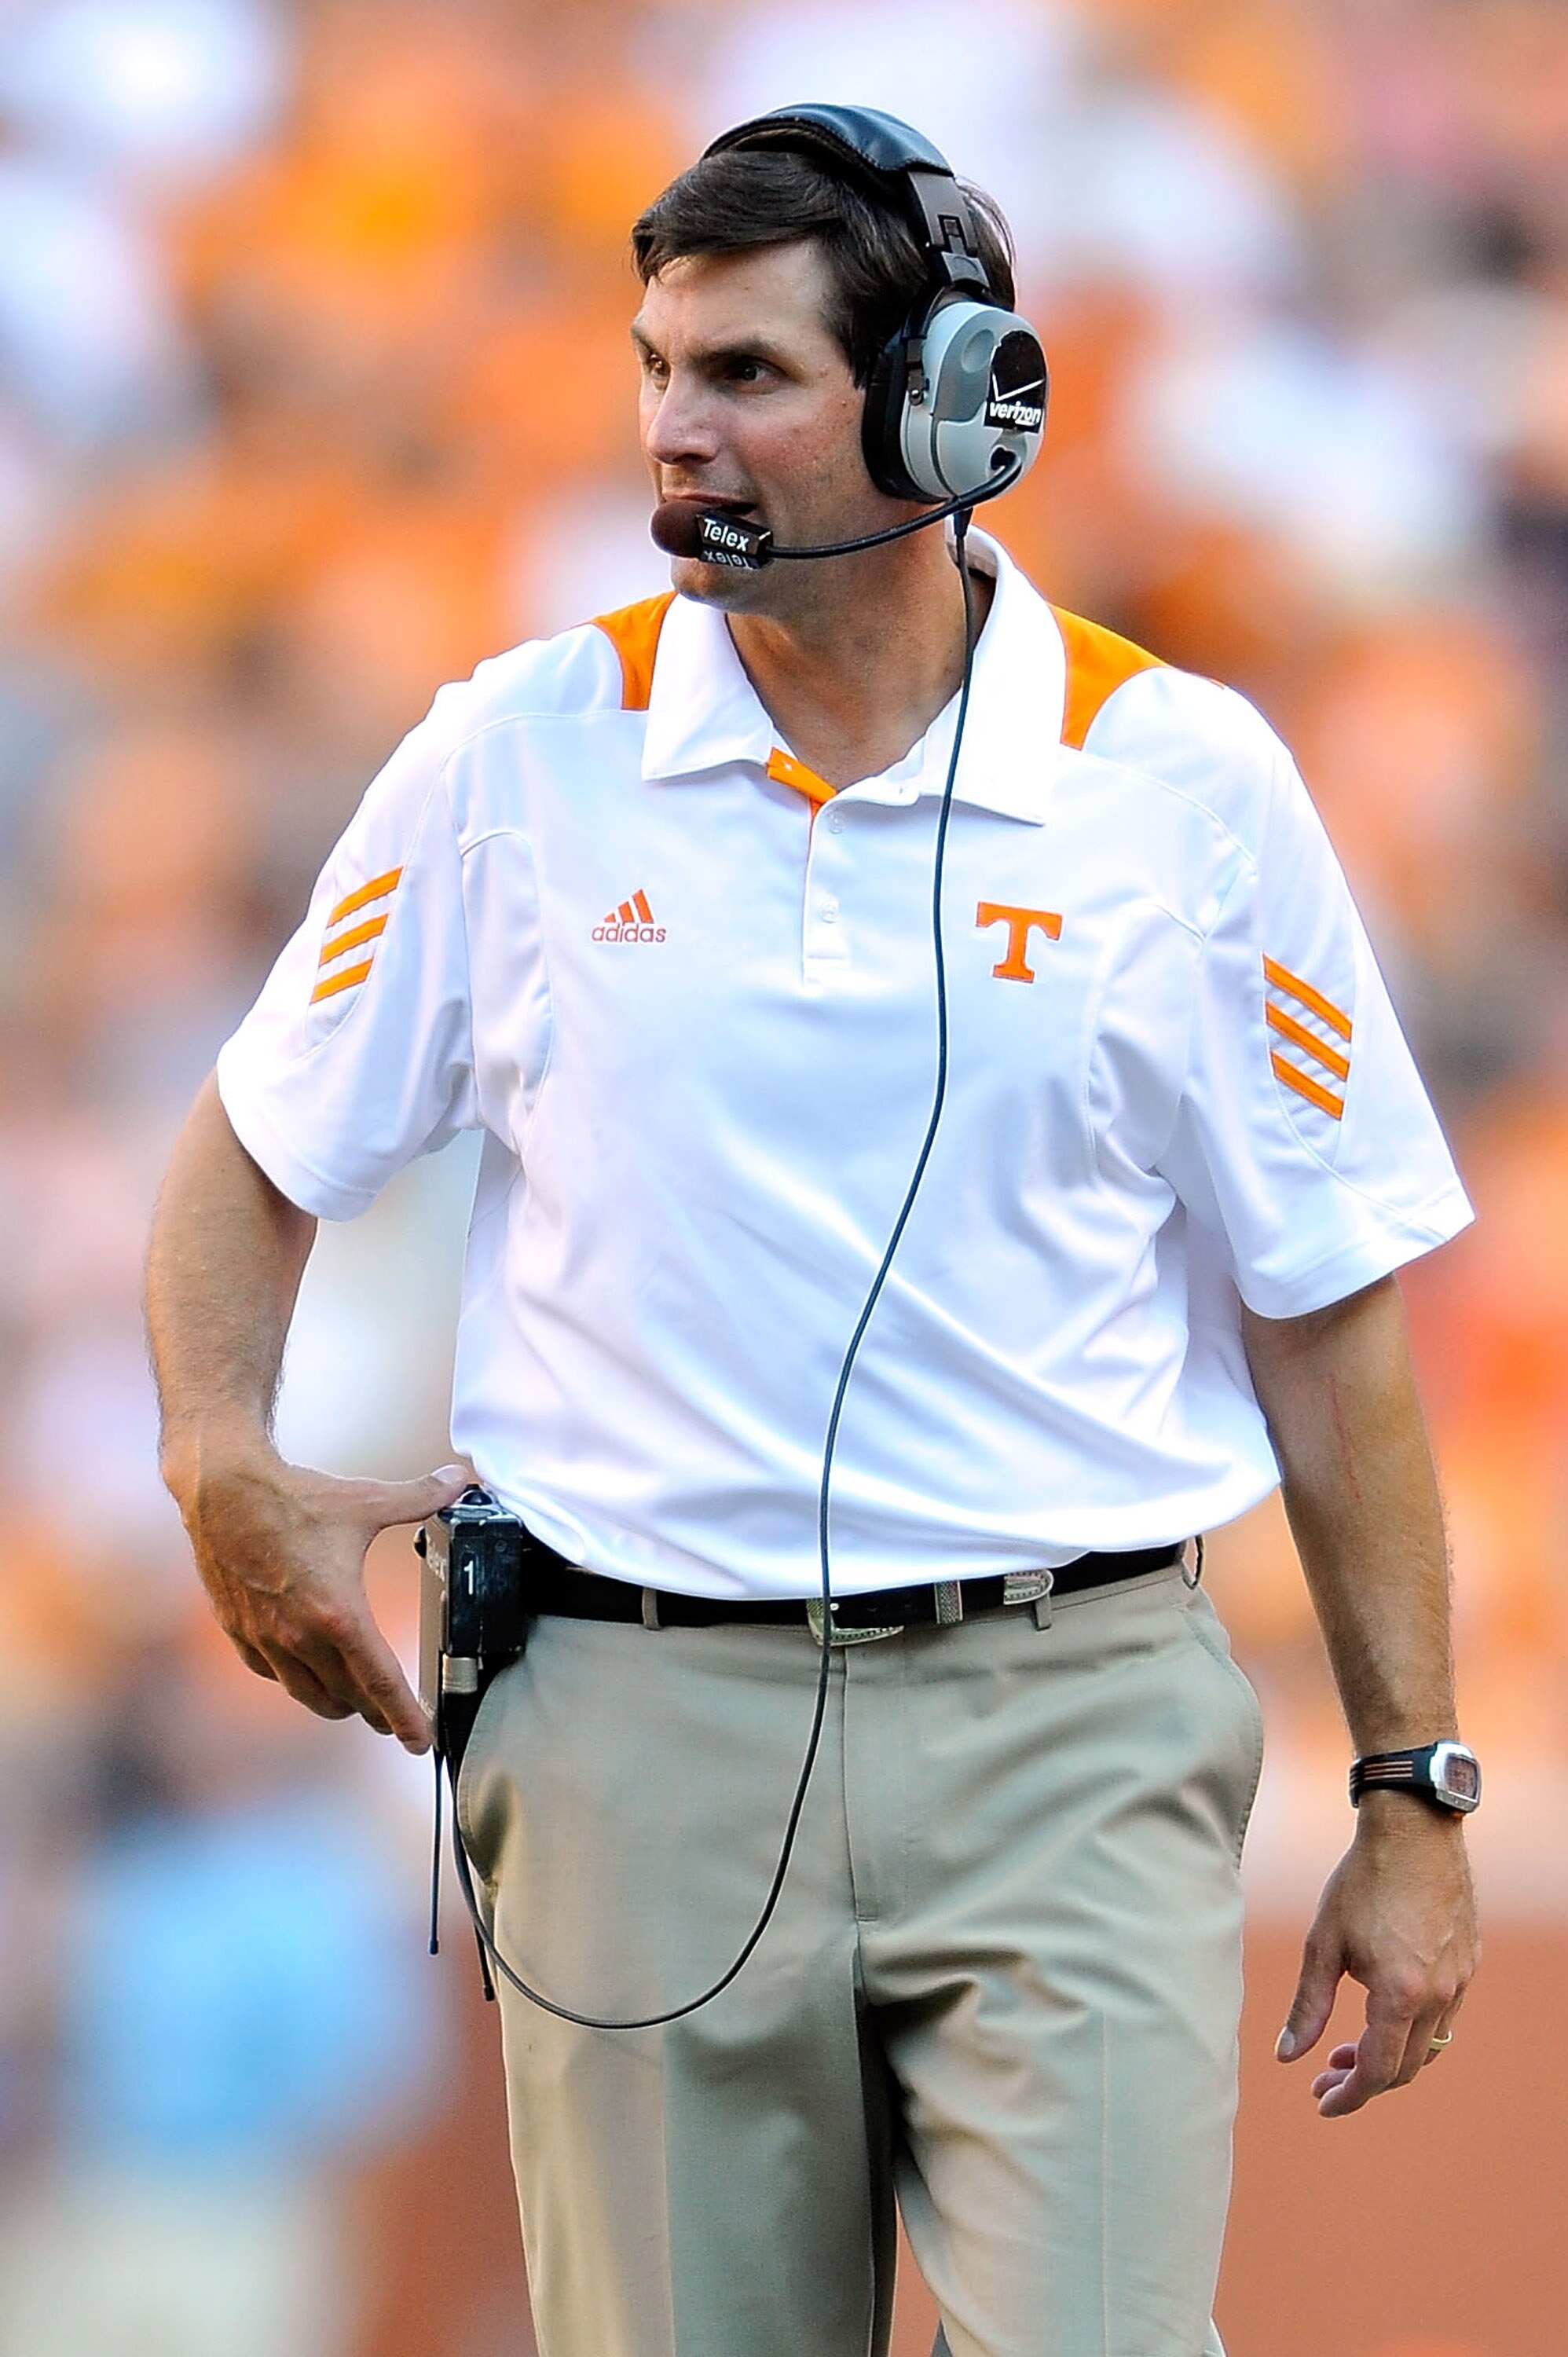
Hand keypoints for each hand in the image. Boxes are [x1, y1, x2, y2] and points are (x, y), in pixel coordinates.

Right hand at [175, 1441, 472, 1750]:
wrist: (223, 1492)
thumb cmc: (294, 1498)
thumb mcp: (367, 1500)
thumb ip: (421, 1497)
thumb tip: (460, 1482)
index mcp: (339, 1613)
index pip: (381, 1682)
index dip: (405, 1716)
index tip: (420, 1741)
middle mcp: (301, 1636)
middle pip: (347, 1697)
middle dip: (375, 1713)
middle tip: (393, 1720)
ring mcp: (266, 1638)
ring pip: (308, 1694)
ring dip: (336, 1704)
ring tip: (354, 1704)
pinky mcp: (240, 1631)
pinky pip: (272, 1674)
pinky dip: (294, 1680)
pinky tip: (304, 1674)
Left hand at [1275, 1794, 1478, 2116]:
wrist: (1413, 1831)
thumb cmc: (1362, 1881)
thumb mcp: (1324, 1944)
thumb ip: (1307, 2005)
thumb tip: (1286, 2055)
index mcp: (1401, 1994)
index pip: (1378, 2071)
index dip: (1349, 2095)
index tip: (1321, 2102)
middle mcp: (1439, 1995)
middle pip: (1406, 2068)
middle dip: (1363, 2080)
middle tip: (1324, 2074)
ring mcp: (1460, 1980)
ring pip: (1429, 2045)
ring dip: (1389, 2056)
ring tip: (1346, 2048)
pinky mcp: (1469, 1963)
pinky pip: (1445, 2016)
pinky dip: (1412, 2029)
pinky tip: (1382, 2014)